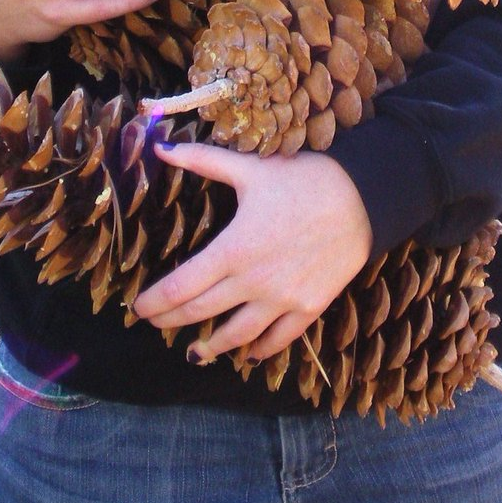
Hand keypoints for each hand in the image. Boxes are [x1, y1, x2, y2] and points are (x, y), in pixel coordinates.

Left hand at [133, 143, 372, 364]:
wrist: (363, 199)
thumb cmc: (304, 180)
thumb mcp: (250, 168)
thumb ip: (202, 161)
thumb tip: (160, 149)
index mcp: (233, 250)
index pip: (181, 287)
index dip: (155, 302)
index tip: (138, 308)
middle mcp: (253, 282)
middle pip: (201, 313)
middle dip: (172, 321)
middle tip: (156, 325)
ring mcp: (282, 299)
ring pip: (237, 335)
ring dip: (212, 346)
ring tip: (195, 353)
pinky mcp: (309, 307)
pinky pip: (279, 339)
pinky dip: (260, 350)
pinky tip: (249, 354)